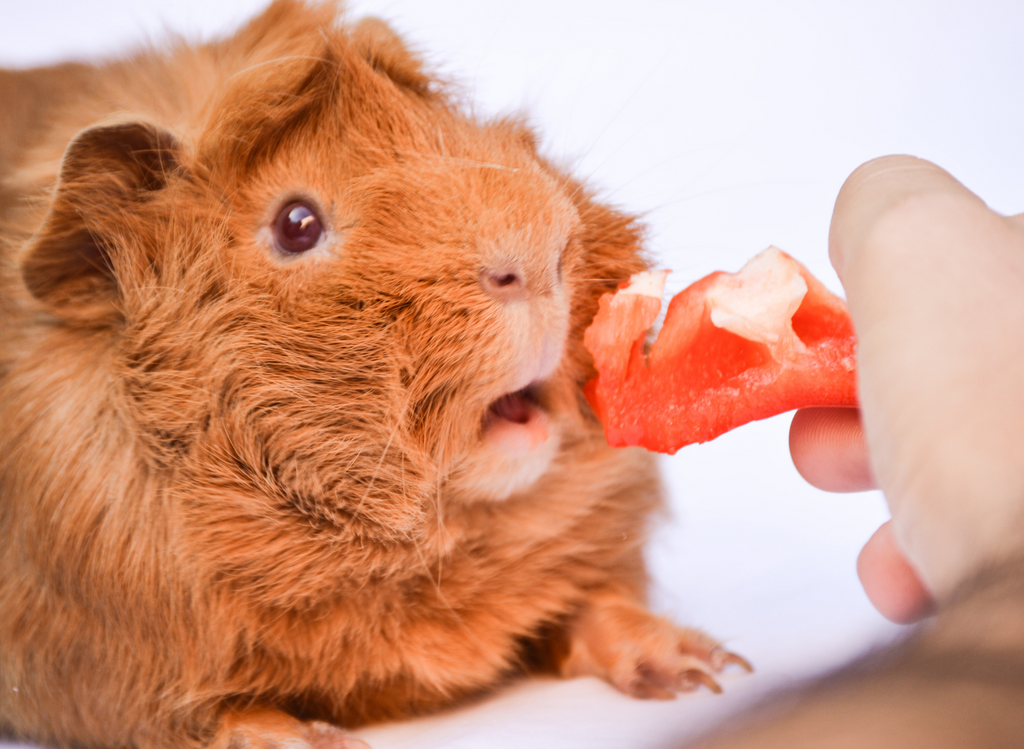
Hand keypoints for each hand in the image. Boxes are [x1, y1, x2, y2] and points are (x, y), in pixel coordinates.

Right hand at [789, 156, 1023, 621]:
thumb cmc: (1003, 429)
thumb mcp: (920, 249)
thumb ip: (886, 202)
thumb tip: (867, 221)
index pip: (983, 256)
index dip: (898, 291)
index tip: (842, 333)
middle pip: (969, 357)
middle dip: (873, 387)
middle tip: (831, 418)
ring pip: (974, 445)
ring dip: (887, 466)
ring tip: (851, 491)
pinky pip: (993, 526)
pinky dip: (931, 542)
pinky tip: (907, 569)